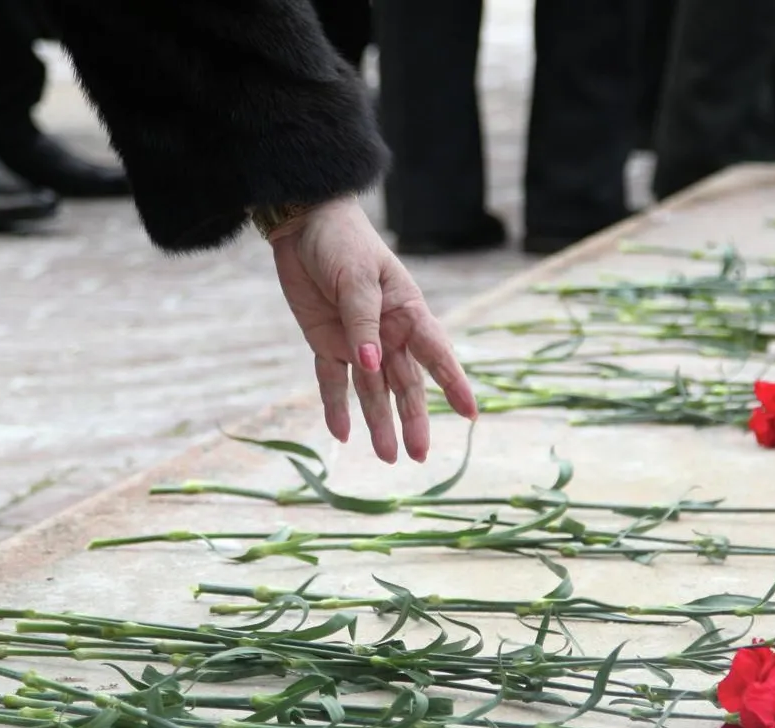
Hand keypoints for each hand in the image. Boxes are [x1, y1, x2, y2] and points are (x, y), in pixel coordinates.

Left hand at [267, 196, 478, 462]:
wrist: (304, 223)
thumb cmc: (343, 243)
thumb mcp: (357, 280)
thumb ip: (364, 325)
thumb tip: (371, 366)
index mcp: (408, 312)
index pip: (437, 355)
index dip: (454, 385)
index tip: (471, 414)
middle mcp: (388, 333)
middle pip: (405, 383)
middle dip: (413, 419)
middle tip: (420, 455)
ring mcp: (358, 341)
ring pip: (373, 391)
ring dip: (379, 422)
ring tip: (386, 457)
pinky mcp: (328, 342)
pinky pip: (333, 382)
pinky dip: (337, 407)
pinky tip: (343, 434)